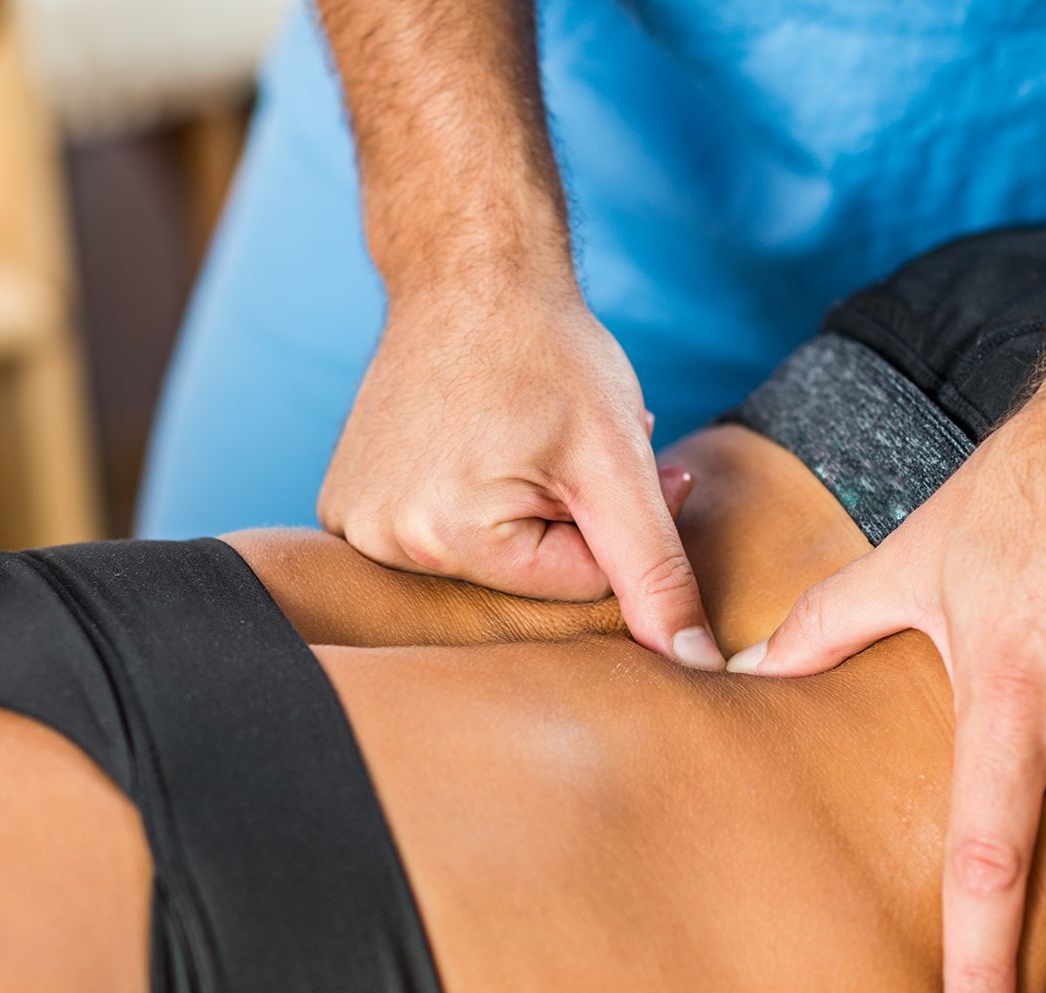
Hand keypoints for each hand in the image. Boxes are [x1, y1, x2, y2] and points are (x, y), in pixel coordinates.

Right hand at [319, 277, 723, 668]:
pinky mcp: (348, 504)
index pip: (575, 585)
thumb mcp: (617, 461)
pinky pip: (438, 537)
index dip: (614, 523)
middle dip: (565, 518)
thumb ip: (655, 568)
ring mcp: (355, 524)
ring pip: (488, 559)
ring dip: (525, 509)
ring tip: (518, 437)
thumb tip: (697, 665)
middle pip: (525, 577)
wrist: (469, 274)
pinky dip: (471, 501)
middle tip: (563, 444)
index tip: (613, 460)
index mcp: (446, 540)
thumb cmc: (546, 351)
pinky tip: (470, 442)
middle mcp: (384, 544)